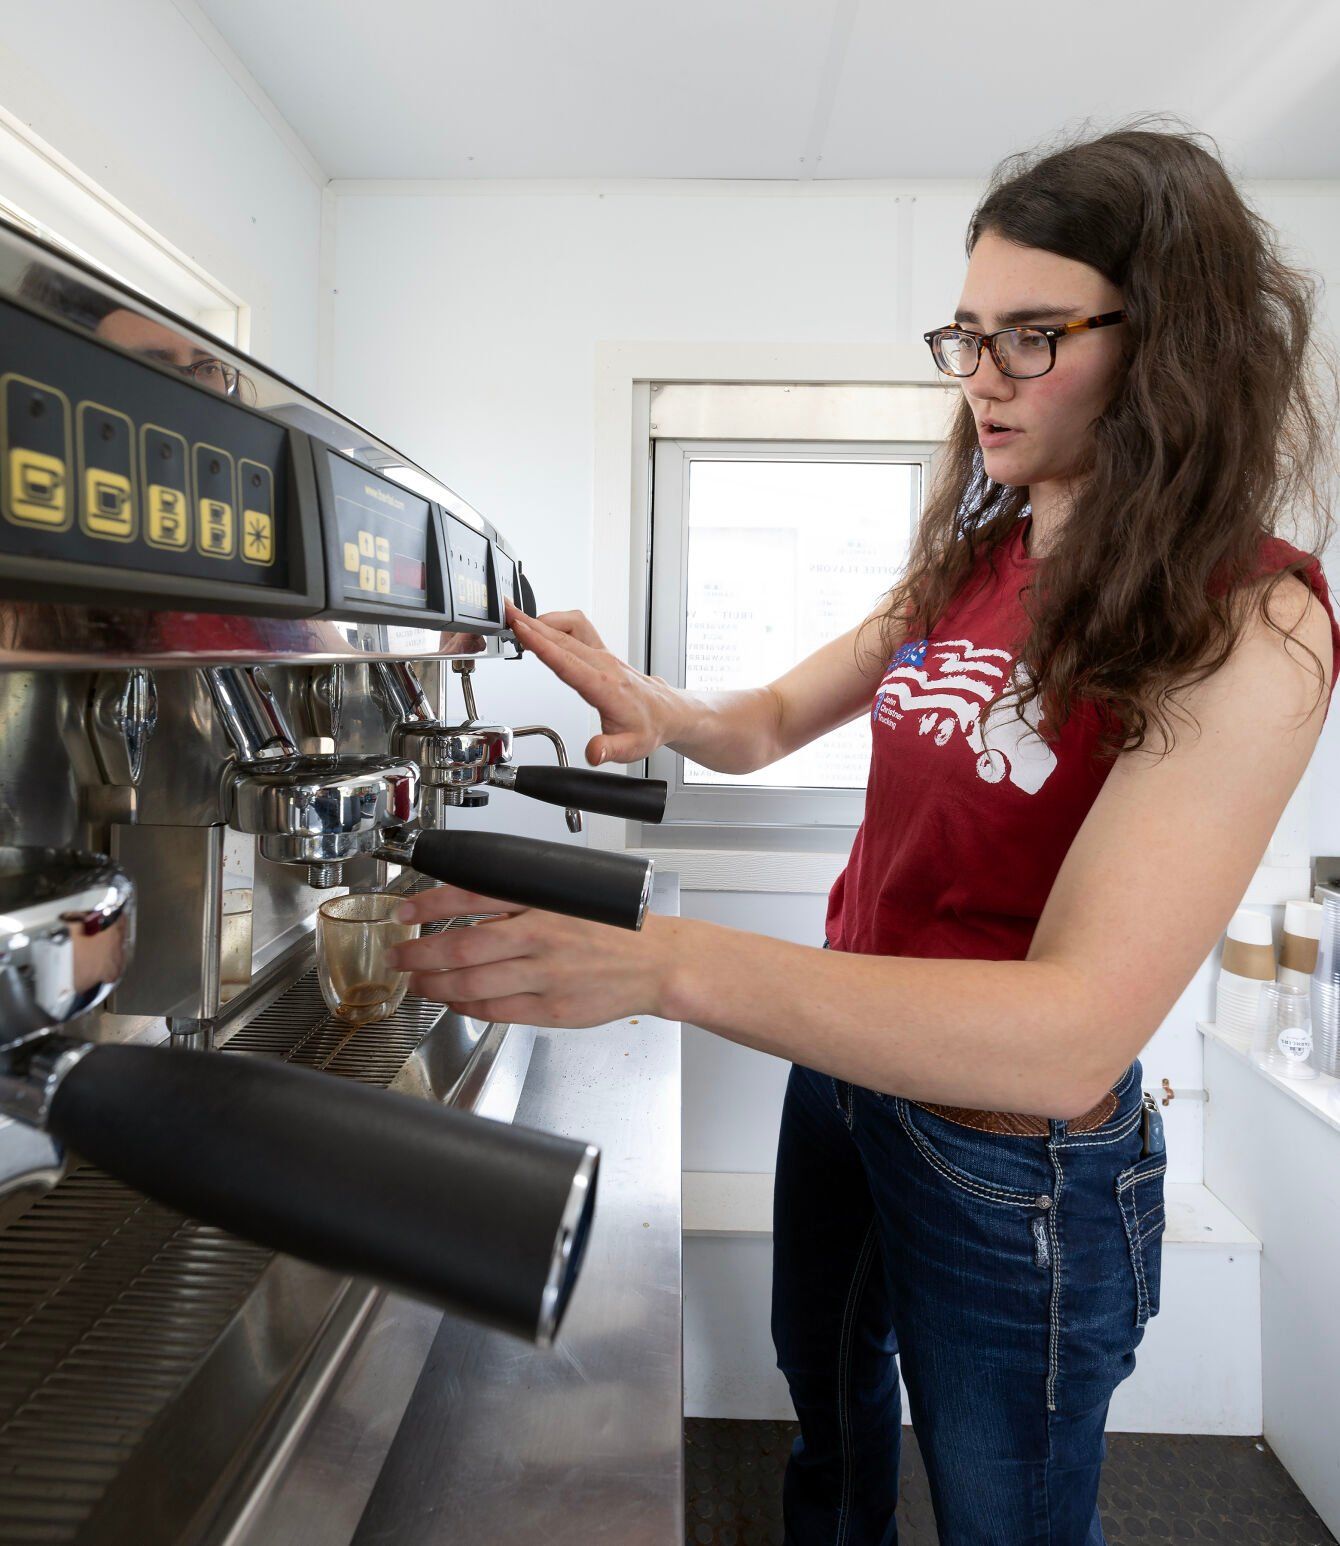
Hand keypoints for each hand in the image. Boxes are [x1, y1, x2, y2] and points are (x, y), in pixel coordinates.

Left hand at [386, 881, 678, 1026]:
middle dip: (419, 954)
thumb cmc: (615, 927)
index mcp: (542, 900)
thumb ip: (521, 901)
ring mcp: (545, 976)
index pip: (471, 895)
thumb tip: (469, 908)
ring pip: (472, 983)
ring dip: (435, 985)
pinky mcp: (551, 1010)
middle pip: (462, 945)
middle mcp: (540, 936)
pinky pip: (495, 1011)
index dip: (429, 905)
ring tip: (417, 983)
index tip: (403, 914)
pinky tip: (454, 1002)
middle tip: (397, 957)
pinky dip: (467, 1008)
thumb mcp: (568, 896)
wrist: (657, 962)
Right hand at [504, 596, 680, 765]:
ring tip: (516, 617)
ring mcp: (602, 654)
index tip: (522, 631)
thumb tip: (593, 752)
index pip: (567, 662)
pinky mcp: (600, 650)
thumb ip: (609, 749)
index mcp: (605, 686)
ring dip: (542, 619)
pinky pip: (577, 627)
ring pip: (569, 627)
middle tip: (507, 613)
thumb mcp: (631, 747)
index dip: (542, 645)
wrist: (665, 712)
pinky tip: (540, 627)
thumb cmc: (648, 727)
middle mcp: (603, 664)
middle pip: (562, 638)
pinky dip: (555, 622)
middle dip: (532, 625)